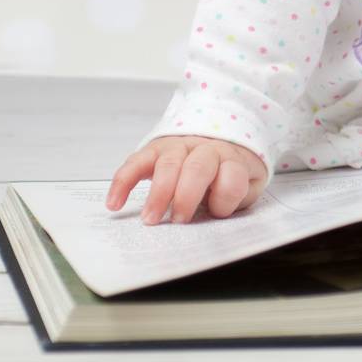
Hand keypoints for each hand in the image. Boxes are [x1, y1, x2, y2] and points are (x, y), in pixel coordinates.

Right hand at [105, 135, 268, 224]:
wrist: (220, 140)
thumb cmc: (230, 173)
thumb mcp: (246, 185)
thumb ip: (237, 198)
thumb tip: (214, 215)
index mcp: (233, 160)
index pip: (232, 175)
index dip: (225, 197)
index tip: (216, 213)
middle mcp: (206, 149)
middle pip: (197, 167)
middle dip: (186, 196)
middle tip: (177, 221)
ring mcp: (179, 147)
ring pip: (168, 163)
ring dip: (158, 193)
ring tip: (150, 219)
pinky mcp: (155, 150)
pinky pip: (136, 162)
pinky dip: (123, 182)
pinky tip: (114, 203)